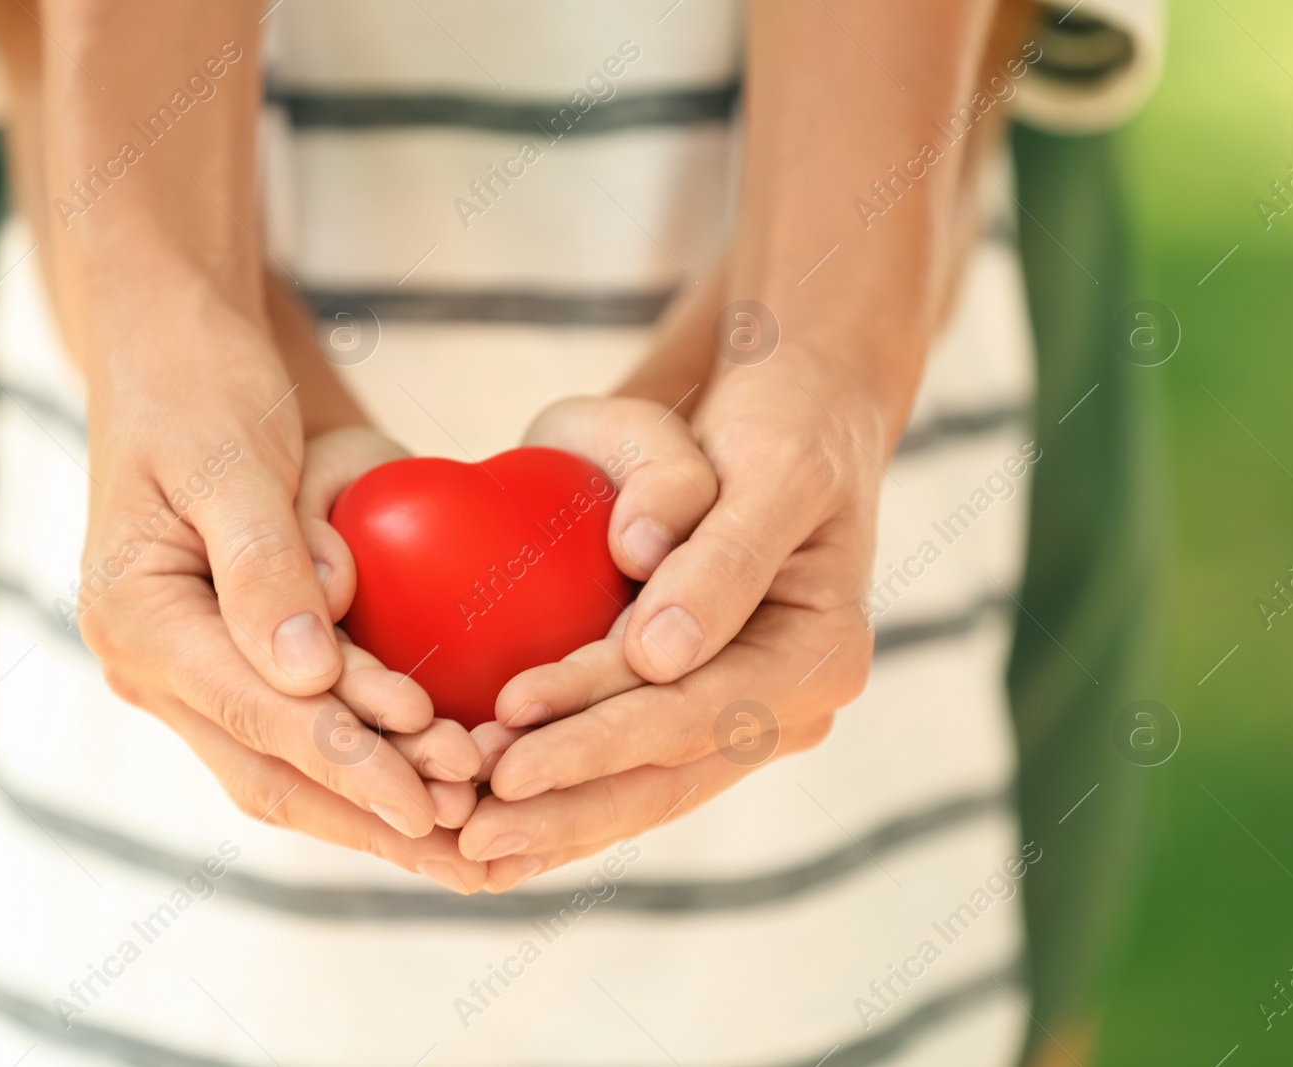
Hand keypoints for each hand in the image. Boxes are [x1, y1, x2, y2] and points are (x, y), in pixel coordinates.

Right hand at [76, 296, 483, 890]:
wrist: (169, 349)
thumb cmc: (199, 385)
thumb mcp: (229, 460)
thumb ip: (265, 563)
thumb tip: (305, 675)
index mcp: (139, 621)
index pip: (260, 717)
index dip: (352, 762)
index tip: (433, 798)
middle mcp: (155, 664)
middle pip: (272, 770)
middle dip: (373, 812)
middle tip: (471, 841)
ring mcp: (189, 670)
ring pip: (285, 769)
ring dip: (373, 803)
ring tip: (466, 830)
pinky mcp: (230, 660)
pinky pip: (298, 732)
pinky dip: (364, 760)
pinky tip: (429, 781)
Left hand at [461, 352, 882, 886]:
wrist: (787, 414)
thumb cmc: (778, 424)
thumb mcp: (769, 464)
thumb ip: (724, 553)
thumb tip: (658, 655)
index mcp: (821, 656)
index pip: (694, 711)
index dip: (600, 732)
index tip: (505, 729)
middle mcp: (790, 705)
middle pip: (667, 776)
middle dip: (566, 804)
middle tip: (470, 826)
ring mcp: (743, 717)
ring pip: (645, 793)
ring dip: (559, 823)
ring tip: (470, 845)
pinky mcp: (695, 711)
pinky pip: (630, 772)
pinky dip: (569, 806)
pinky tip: (504, 842)